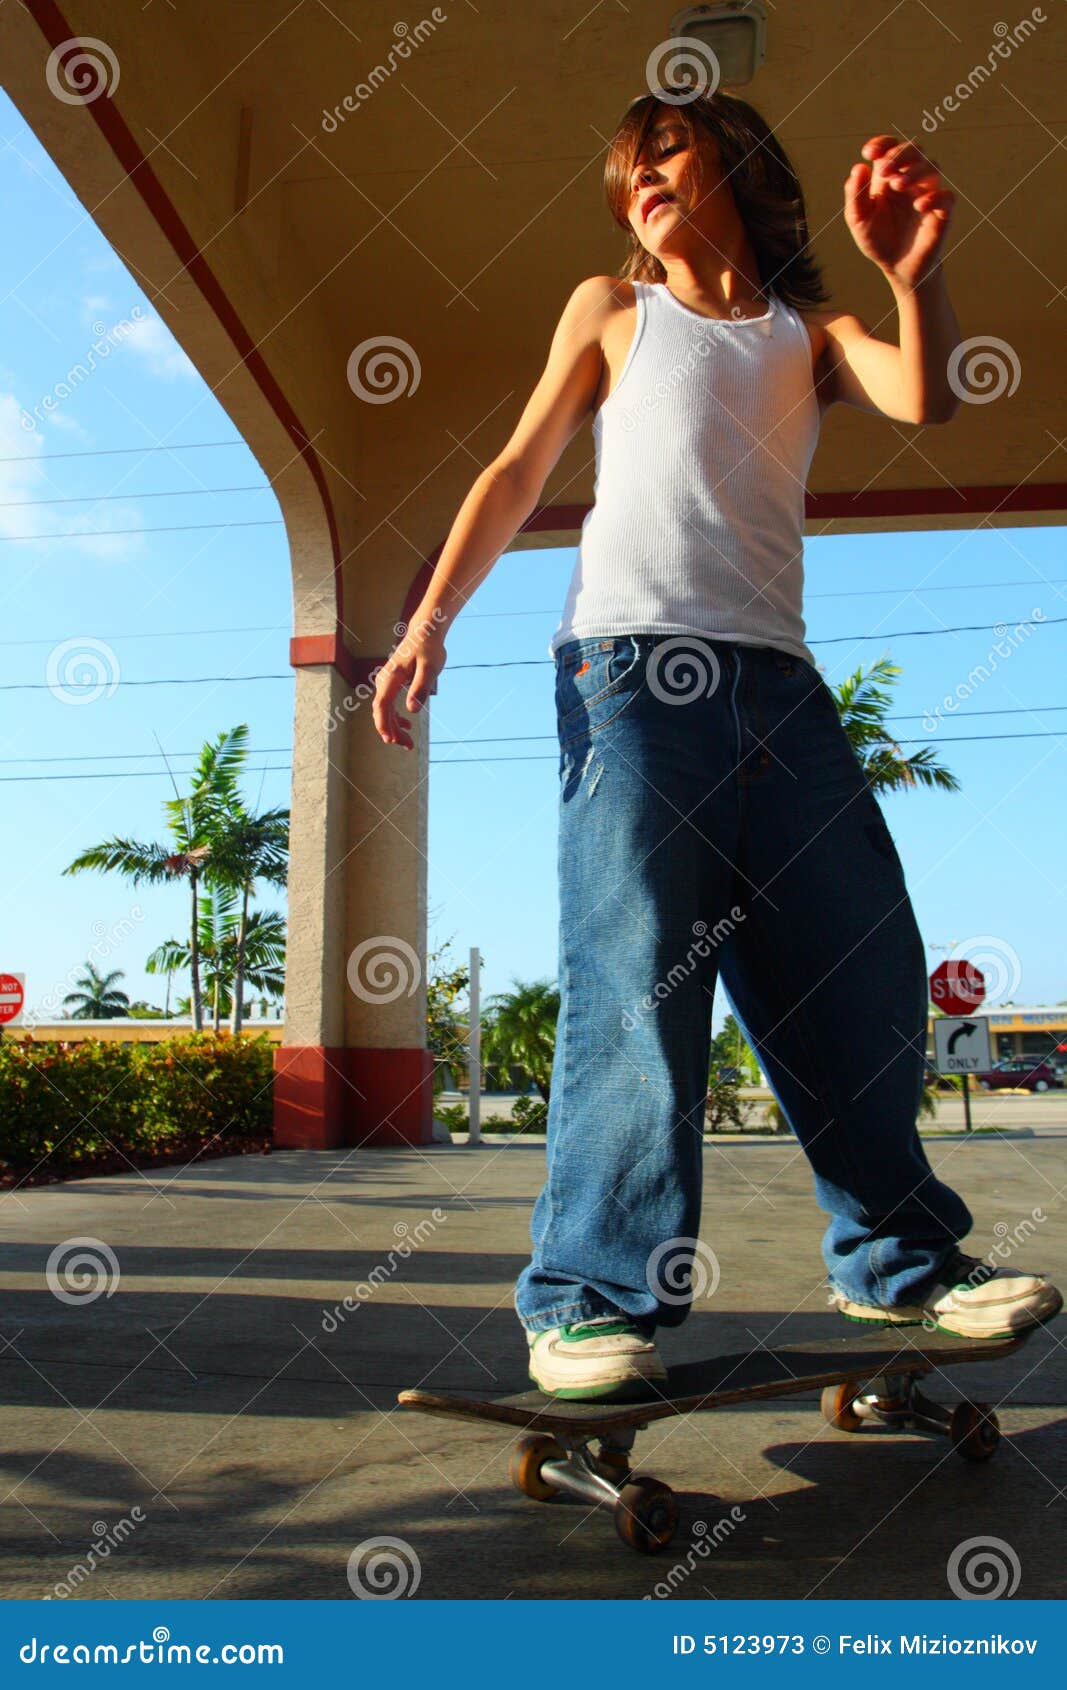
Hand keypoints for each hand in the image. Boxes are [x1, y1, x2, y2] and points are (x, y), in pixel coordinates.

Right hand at [372, 617, 446, 749]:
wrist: (425, 633)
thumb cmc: (429, 649)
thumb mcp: (430, 668)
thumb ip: (420, 688)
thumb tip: (412, 710)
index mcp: (391, 677)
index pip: (382, 705)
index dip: (384, 724)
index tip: (390, 740)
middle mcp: (384, 680)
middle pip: (382, 711)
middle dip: (393, 731)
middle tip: (408, 747)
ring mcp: (386, 682)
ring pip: (385, 710)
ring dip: (394, 727)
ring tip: (407, 743)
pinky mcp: (391, 682)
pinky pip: (388, 704)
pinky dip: (396, 717)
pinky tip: (407, 726)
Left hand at [844, 135, 954, 288]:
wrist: (896, 266)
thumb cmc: (877, 240)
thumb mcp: (858, 220)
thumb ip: (855, 196)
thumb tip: (859, 167)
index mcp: (889, 176)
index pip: (890, 148)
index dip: (882, 143)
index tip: (869, 152)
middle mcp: (910, 179)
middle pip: (914, 150)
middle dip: (899, 154)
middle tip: (884, 170)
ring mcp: (928, 192)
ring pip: (931, 166)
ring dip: (914, 172)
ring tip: (897, 185)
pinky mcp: (942, 211)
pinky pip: (946, 196)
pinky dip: (934, 197)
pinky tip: (918, 206)